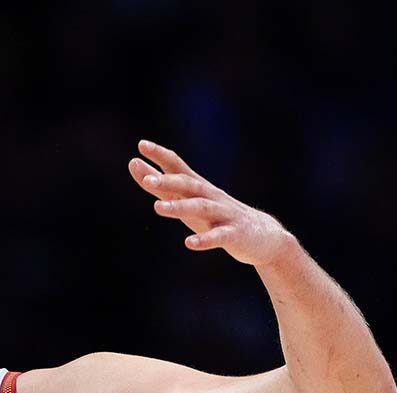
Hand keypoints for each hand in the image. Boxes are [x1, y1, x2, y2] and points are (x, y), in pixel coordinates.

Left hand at [129, 140, 295, 266]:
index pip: (178, 167)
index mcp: (198, 188)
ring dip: (180, 206)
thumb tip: (133, 163)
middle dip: (167, 181)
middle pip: (188, 185)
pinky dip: (204, 239)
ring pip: (201, 207)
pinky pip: (219, 236)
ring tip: (158, 207)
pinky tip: (189, 243)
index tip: (142, 145)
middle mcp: (211, 196)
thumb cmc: (216, 216)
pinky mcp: (234, 234)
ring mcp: (224, 214)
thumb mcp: (186, 200)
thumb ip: (160, 184)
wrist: (263, 237)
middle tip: (147, 179)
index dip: (161, 156)